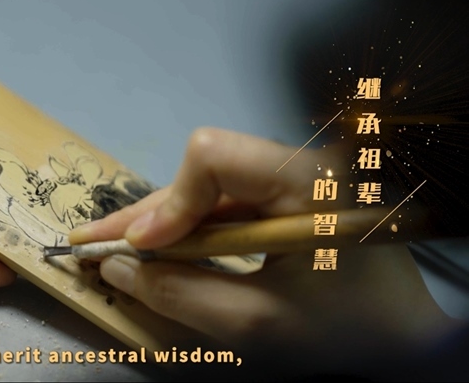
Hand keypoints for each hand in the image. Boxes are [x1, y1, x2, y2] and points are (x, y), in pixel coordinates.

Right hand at [68, 127, 463, 378]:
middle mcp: (302, 164)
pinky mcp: (293, 197)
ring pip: (212, 189)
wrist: (407, 344)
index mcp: (310, 179)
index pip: (214, 157)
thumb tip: (117, 268)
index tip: (140, 248)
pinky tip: (162, 250)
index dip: (168, 202)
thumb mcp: (257, 323)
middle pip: (205, 173)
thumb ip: (180, 294)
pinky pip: (230, 206)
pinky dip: (194, 232)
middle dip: (150, 216)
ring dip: (165, 224)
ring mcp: (299, 179)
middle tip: (92, 243)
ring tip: (115, 249)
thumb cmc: (344, 333)